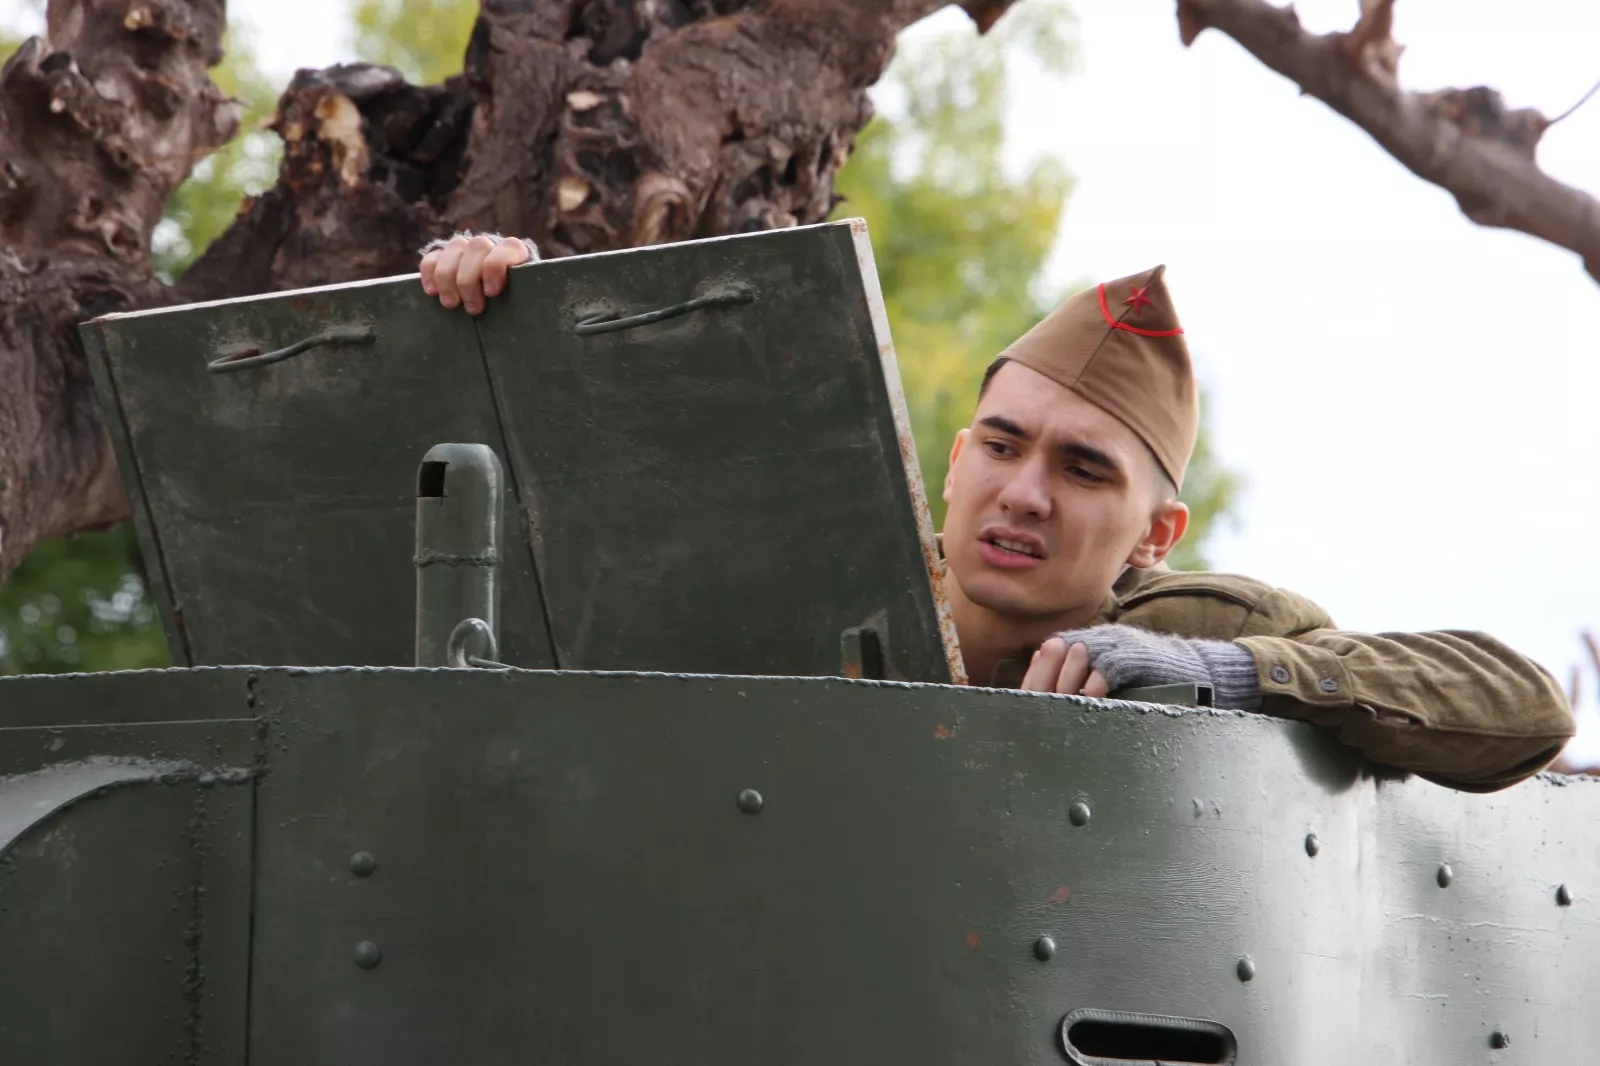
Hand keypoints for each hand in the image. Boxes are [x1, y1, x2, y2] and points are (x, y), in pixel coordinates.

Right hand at [419, 233, 534, 314]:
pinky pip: (433, 256)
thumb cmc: (516, 309)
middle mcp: (490, 246)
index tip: (492, 292)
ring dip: (449, 277)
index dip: (497, 267)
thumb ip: (527, 306)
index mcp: (516, 254)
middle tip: (473, 309)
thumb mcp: (525, 307)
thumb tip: (533, 328)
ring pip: (454, 248)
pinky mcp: (444, 257)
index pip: (509, 248)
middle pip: (477, 247)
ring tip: (451, 304)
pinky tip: (431, 292)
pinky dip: (429, 272)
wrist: (495, 306)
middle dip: (471, 278)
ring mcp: (466, 249)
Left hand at [1019, 624, 1264, 710]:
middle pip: (1059, 651)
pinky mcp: (1134, 656)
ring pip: (1077, 658)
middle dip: (1047, 678)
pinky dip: (1094, 686)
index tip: (1030, 693)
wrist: (1196, 669)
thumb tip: (1051, 689)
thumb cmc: (1151, 677)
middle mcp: (1102, 637)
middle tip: (1040, 706)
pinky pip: (1106, 668)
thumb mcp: (1114, 670)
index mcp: (1093, 639)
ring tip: (1061, 708)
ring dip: (1066, 683)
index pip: (1053, 648)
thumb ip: (1085, 674)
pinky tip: (1091, 703)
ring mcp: (1118, 644)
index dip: (1039, 670)